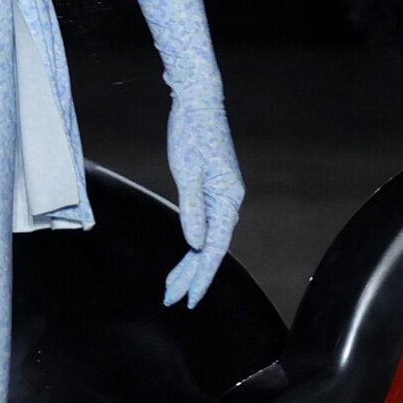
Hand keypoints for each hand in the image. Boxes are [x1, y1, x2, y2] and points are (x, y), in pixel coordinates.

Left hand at [162, 91, 243, 309]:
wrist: (198, 102)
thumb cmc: (191, 133)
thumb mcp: (187, 173)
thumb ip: (192, 210)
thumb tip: (194, 244)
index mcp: (228, 199)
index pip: (215, 248)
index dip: (203, 276)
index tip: (190, 298)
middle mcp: (229, 200)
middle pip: (211, 248)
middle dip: (192, 276)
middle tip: (172, 299)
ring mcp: (221, 195)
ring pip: (207, 239)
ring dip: (190, 263)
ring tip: (173, 287)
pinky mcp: (212, 189)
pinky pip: (204, 225)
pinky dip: (193, 243)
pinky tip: (185, 257)